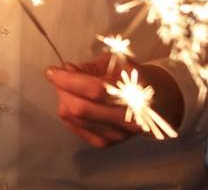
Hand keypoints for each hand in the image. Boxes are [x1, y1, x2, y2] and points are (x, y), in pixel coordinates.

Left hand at [46, 57, 182, 148]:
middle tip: (58, 77)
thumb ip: (90, 67)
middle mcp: (128, 119)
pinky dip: (67, 112)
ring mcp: (118, 135)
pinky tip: (73, 101)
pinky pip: (75, 128)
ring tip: (69, 87)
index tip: (52, 71)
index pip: (94, 90)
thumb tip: (66, 70)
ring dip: (64, 99)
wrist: (156, 102)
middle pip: (81, 108)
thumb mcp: (116, 63)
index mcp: (135, 93)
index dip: (68, 80)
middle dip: (62, 89)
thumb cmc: (132, 77)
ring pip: (74, 118)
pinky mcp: (107, 143)